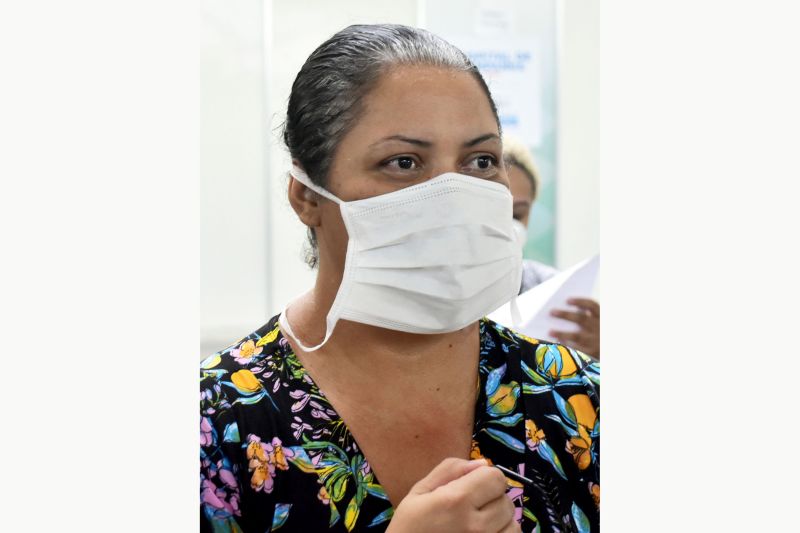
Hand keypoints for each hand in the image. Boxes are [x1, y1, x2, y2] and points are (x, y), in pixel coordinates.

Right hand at [387, 458, 520, 532]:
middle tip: (471, 508)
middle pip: (505, 500)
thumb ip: (450, 470)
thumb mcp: (419, 492)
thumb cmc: (409, 528)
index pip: (495, 477)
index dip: (485, 478)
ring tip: (479, 524)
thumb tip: (482, 464)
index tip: (473, 486)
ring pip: (512, 523)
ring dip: (500, 521)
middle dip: (491, 499)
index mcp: (456, 500)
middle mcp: (476, 524)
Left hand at [549, 297, 599, 358]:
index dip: (580, 302)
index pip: (593, 306)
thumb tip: (564, 312)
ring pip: (577, 336)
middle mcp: (601, 329)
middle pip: (581, 319)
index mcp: (603, 319)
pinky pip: (577, 349)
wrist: (611, 353)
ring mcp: (597, 342)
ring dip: (562, 333)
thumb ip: (589, 318)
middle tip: (551, 312)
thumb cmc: (600, 336)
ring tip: (550, 332)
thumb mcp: (600, 325)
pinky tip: (558, 342)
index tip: (567, 300)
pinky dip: (567, 345)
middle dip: (565, 315)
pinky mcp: (593, 354)